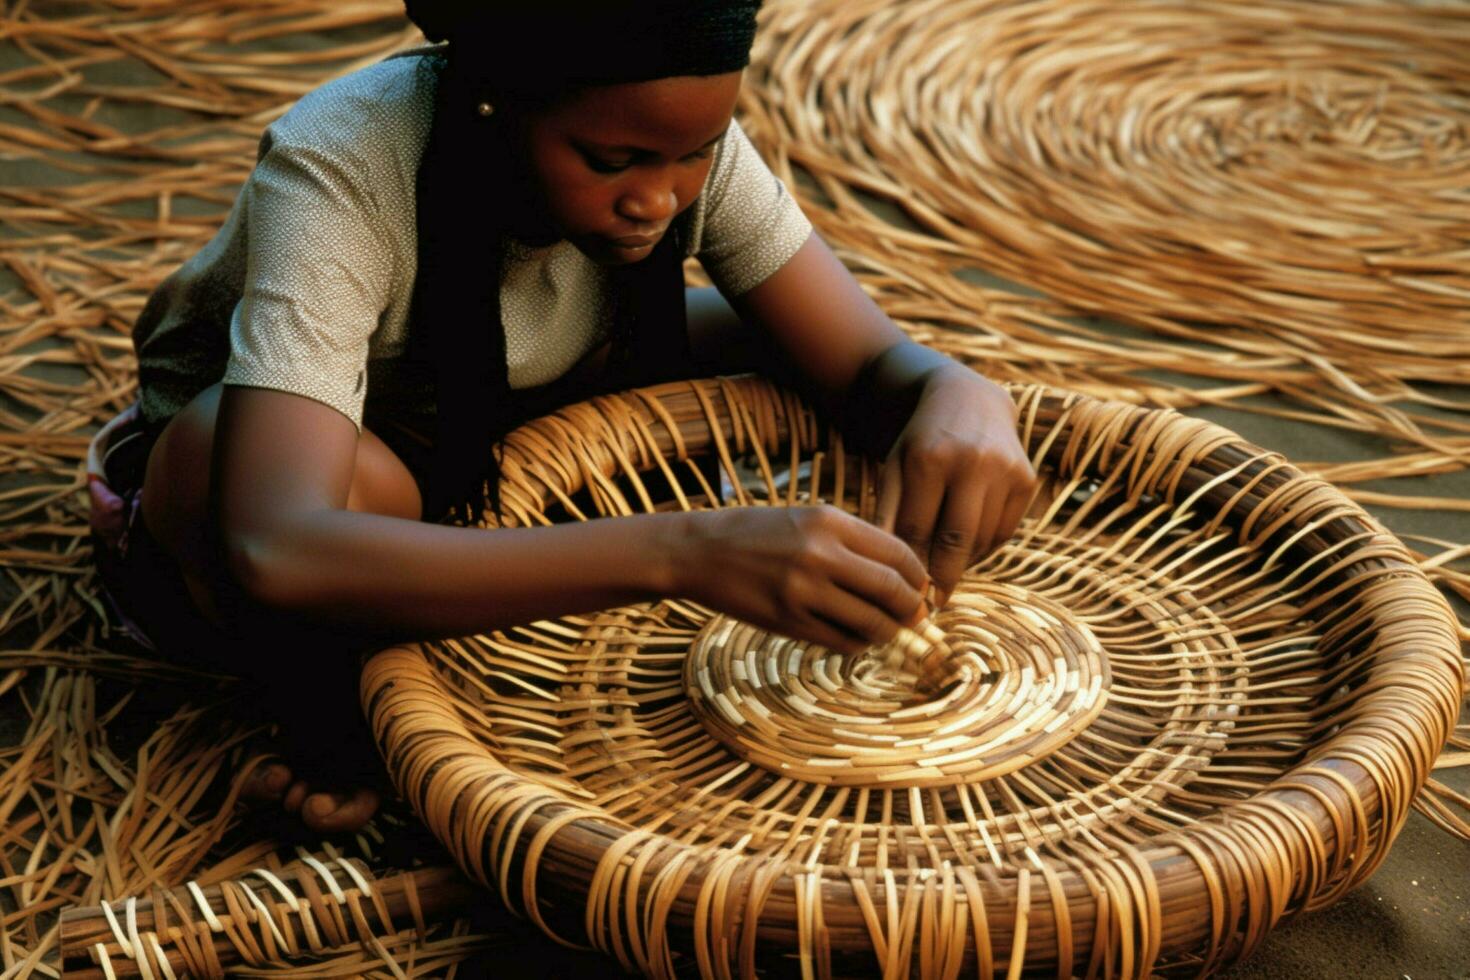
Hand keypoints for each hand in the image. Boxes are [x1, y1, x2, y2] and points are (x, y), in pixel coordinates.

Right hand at [669, 506, 927, 654]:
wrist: (700, 552)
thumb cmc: (759, 533)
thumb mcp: (808, 518)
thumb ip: (853, 541)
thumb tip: (902, 576)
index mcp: (829, 521)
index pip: (897, 553)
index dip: (918, 576)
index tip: (921, 587)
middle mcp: (820, 553)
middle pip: (892, 590)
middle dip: (912, 608)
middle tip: (915, 614)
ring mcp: (803, 590)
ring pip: (871, 622)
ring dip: (888, 631)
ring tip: (887, 628)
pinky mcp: (788, 620)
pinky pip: (841, 641)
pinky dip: (859, 643)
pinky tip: (857, 637)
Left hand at [875, 365, 1036, 604]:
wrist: (968, 400)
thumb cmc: (921, 442)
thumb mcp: (894, 467)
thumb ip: (886, 513)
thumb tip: (885, 566)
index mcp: (929, 459)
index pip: (916, 529)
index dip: (909, 566)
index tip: (904, 593)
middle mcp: (971, 462)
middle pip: (955, 540)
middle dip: (941, 577)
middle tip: (931, 603)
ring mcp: (1004, 470)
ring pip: (982, 540)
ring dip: (964, 563)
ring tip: (946, 573)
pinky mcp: (1027, 479)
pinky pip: (1005, 531)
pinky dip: (985, 547)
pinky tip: (968, 549)